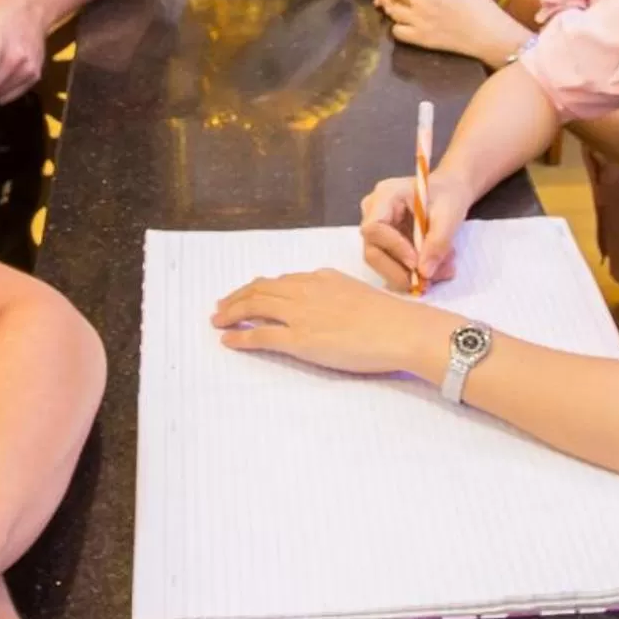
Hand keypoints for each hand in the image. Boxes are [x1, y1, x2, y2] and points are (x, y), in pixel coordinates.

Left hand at [211, 269, 455, 374]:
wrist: (400, 329)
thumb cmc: (390, 317)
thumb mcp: (357, 293)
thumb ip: (336, 293)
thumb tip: (326, 301)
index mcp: (321, 278)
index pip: (280, 281)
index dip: (258, 287)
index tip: (247, 293)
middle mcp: (305, 291)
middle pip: (260, 290)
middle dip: (237, 298)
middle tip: (221, 307)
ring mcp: (301, 314)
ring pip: (255, 307)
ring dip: (232, 313)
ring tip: (218, 320)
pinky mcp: (300, 339)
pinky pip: (261, 336)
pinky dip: (240, 336)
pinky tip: (228, 340)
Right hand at [360, 173, 471, 291]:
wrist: (449, 191)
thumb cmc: (448, 195)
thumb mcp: (449, 214)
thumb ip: (438, 242)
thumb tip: (425, 273)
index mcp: (384, 196)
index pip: (375, 228)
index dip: (393, 248)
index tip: (416, 264)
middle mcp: (372, 213)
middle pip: (373, 250)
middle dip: (399, 270)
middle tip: (426, 282)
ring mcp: (377, 230)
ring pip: (382, 262)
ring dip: (409, 274)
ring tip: (441, 271)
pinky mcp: (385, 244)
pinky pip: (392, 264)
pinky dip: (413, 272)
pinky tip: (436, 269)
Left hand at [378, 0, 532, 62]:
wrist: (490, 34)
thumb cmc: (483, 8)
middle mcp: (423, 0)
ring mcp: (419, 20)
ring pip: (393, 10)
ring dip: (396, 8)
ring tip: (405, 11)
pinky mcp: (420, 38)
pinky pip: (396, 31)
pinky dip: (399, 27)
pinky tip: (408, 26)